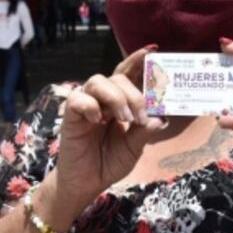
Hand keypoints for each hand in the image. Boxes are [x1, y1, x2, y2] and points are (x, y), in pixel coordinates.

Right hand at [51, 44, 165, 221]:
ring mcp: (86, 105)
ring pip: (98, 81)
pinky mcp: (71, 116)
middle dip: (134, 94)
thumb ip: (146, 130)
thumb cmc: (110, 161)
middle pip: (118, 77)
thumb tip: (161, 117)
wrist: (88, 182)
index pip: (128, 74)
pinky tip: (98, 121)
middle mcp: (103, 98)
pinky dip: (91, 106)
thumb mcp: (134, 147)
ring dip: (116, 98)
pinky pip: (78, 99)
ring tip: (124, 120)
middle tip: (140, 117)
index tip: (152, 51)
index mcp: (120, 102)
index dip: (138, 60)